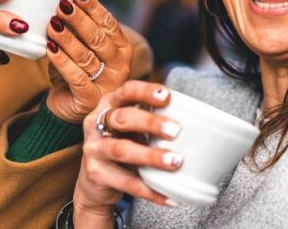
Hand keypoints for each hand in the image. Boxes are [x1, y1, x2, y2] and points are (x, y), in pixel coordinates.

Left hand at [45, 0, 132, 123]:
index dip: (93, 6)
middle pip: (98, 38)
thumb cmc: (77, 72)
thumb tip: (63, 0)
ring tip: (52, 23)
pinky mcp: (90, 100)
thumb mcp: (82, 48)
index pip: (108, 23)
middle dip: (79, 19)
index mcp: (122, 49)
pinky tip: (50, 48)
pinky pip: (76, 77)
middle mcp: (119, 67)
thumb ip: (79, 30)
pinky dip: (61, 61)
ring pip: (86, 57)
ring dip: (67, 38)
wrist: (69, 109)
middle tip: (62, 5)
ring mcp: (107, 85)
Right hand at [74, 80, 179, 220]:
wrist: (95, 183)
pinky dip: (150, 190)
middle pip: (122, 118)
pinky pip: (126, 182)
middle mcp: (95, 124)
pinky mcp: (95, 173)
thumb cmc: (121, 146)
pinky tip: (169, 195)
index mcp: (108, 105)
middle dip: (150, 122)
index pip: (125, 92)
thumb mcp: (131, 129)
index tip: (167, 96)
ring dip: (151, 156)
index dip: (145, 92)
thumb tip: (194, 120)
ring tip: (176, 161)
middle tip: (176, 131)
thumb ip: (149, 121)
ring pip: (122, 150)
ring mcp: (93, 149)